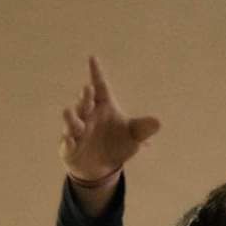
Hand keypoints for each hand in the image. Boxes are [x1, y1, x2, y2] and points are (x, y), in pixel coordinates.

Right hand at [58, 54, 160, 180]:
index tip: (92, 58)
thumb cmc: (117, 145)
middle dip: (85, 97)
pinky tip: (71, 141)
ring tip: (70, 112)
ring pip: (72, 122)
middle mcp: (88, 115)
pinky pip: (67, 144)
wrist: (102, 168)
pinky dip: (68, 142)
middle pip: (85, 103)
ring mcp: (77, 131)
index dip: (96, 73)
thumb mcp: (133, 137)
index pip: (100, 86)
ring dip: (71, 118)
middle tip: (88, 89)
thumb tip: (158, 122)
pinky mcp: (69, 147)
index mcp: (103, 106)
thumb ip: (144, 128)